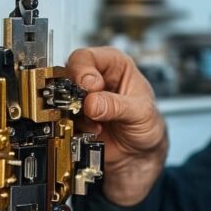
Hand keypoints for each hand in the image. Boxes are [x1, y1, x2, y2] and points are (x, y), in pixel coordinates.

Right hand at [66, 47, 166, 205]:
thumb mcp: (140, 112)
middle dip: (76, 94)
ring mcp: (82, 99)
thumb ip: (117, 106)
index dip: (84, 71)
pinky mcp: (75, 119)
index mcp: (114, 65)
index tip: (91, 87)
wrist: (141, 153)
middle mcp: (95, 78)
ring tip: (99, 125)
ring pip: (63, 99)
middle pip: (68, 75)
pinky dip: (76, 128)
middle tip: (88, 108)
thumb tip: (92, 103)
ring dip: (78, 115)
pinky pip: (63, 119)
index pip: (86, 57)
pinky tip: (95, 133)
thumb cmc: (147, 124)